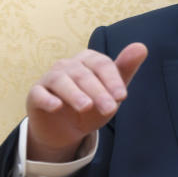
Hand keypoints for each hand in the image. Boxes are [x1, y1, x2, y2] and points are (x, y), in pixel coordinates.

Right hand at [25, 42, 147, 161]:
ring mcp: (50, 78)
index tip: (122, 96)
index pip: (102, 64)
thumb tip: (141, 46)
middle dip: (98, 92)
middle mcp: (68, 65)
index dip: (112, 79)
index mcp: (88, 60)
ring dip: (74, 93)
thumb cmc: (93, 105)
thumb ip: (125, 69)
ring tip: (86, 107)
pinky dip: (47, 98)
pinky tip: (56, 106)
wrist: (67, 129)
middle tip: (110, 109)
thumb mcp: (111, 91)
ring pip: (60, 80)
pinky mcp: (35, 94)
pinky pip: (39, 93)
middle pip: (83, 74)